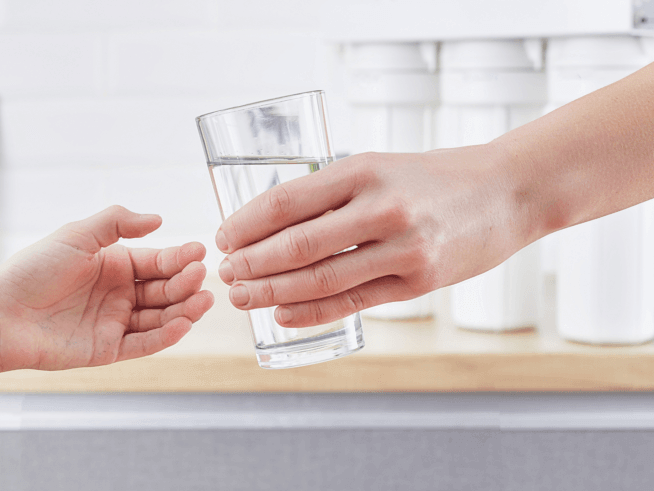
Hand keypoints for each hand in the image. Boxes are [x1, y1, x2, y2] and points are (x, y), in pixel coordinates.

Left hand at [0, 206, 213, 371]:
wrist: (1, 314)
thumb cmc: (32, 270)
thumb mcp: (77, 235)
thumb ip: (117, 222)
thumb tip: (158, 219)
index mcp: (114, 264)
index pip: (157, 261)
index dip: (179, 258)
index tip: (200, 252)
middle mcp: (118, 294)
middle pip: (163, 290)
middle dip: (185, 284)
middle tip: (200, 277)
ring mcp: (114, 323)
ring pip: (160, 318)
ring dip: (183, 310)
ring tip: (202, 301)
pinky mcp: (108, 350)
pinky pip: (144, 343)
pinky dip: (166, 336)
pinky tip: (183, 324)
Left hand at [215, 143, 534, 326]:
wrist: (508, 191)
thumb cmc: (431, 178)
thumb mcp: (377, 166)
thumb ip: (330, 193)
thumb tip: (267, 226)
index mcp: (363, 170)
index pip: (287, 201)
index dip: (246, 223)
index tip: (222, 237)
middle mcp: (382, 208)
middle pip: (297, 244)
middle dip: (251, 263)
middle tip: (225, 274)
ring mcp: (403, 249)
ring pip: (321, 278)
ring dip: (273, 292)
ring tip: (243, 297)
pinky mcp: (419, 282)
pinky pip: (352, 301)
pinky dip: (311, 311)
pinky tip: (282, 314)